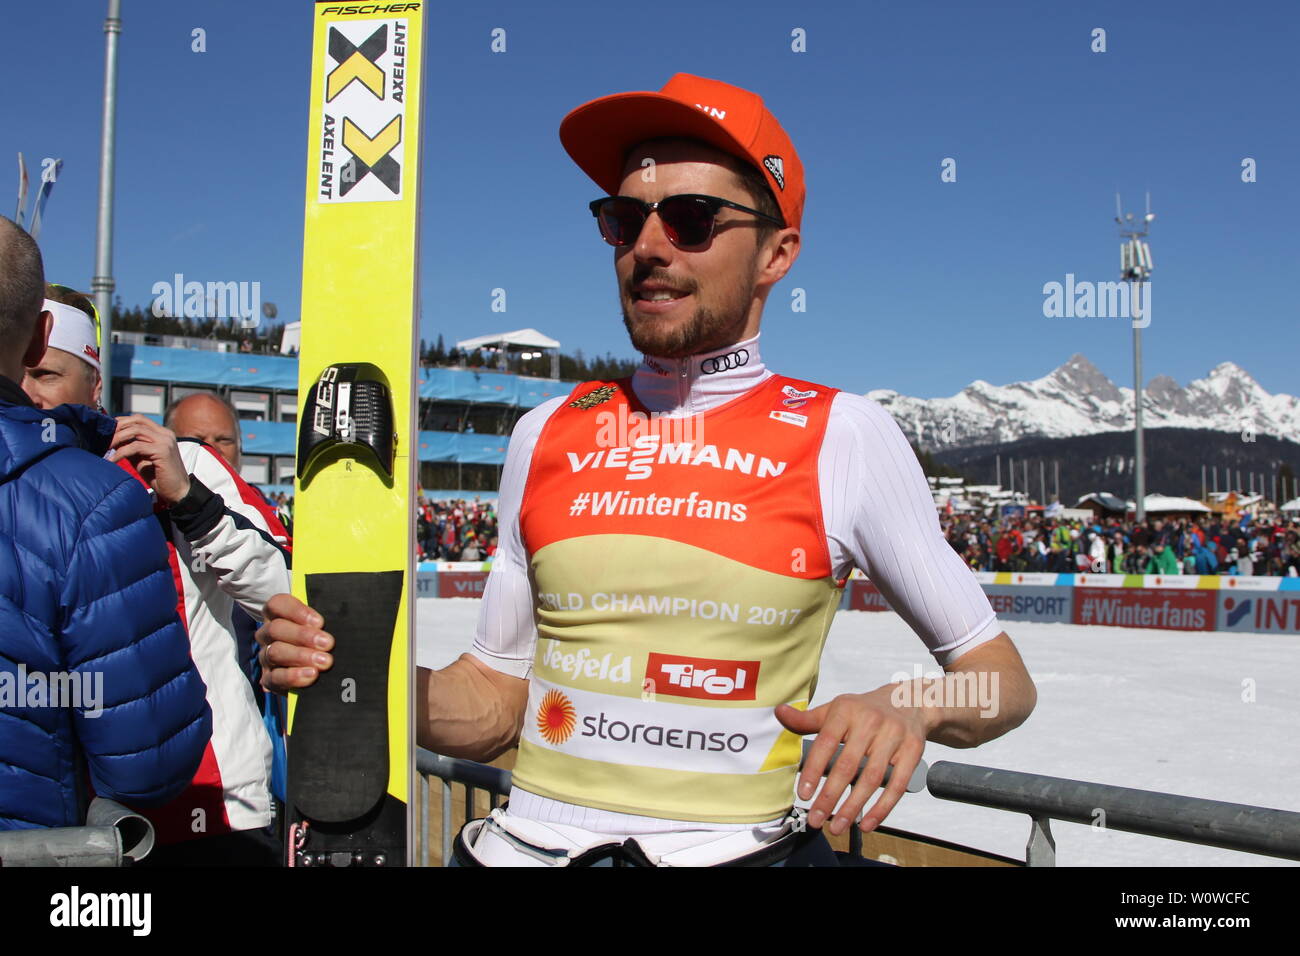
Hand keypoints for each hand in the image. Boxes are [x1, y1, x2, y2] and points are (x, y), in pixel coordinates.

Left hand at [109, 415, 190, 505]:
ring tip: (105, 448)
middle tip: (103, 438)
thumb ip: (131, 447)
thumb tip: (111, 440)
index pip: (139, 419)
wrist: (178, 491)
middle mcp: (165, 434)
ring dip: (117, 438)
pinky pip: (136, 447)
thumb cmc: (159, 476)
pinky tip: (112, 460)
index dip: (121, 422)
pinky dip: (121, 452)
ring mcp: (165, 441)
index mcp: (162, 433)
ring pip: (135, 431)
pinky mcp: (162, 451)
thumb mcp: (141, 458)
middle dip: (117, 427)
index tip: (107, 430)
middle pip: (137, 420)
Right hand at [255, 593, 333, 692]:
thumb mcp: (324, 626)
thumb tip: (343, 617)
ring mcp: (266, 657)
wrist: (320, 672)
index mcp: (278, 615)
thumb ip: (328, 620)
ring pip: (274, 652)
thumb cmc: (322, 639)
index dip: (296, 611)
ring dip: (301, 656)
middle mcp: (268, 635)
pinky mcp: (269, 679)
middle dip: (303, 635)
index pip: (277, 604)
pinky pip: (274, 678)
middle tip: (328, 643)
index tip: (319, 622)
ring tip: (324, 661)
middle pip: (276, 629)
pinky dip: (293, 676)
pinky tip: (311, 675)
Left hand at [776, 685, 927, 835]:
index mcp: (846, 711)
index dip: (814, 770)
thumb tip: (779, 712)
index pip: (825, 743)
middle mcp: (870, 722)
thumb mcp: (835, 709)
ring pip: (871, 778)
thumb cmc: (864, 710)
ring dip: (853, 807)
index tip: (804, 794)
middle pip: (847, 765)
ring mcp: (893, 736)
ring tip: (837, 826)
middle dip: (830, 796)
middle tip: (816, 819)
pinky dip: (882, 808)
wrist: (909, 702)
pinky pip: (896, 784)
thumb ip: (807, 719)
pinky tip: (867, 824)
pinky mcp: (913, 751)